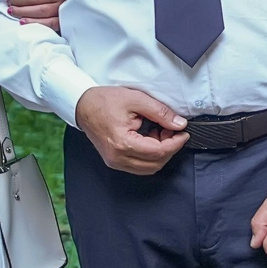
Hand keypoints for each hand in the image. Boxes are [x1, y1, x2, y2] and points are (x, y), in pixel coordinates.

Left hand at [4, 0, 67, 26]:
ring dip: (22, 11)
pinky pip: (47, 23)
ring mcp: (62, 6)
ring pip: (40, 10)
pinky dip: (33, 22)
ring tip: (12, 11)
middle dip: (17, 0)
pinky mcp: (62, 19)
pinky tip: (22, 21)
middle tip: (9, 2)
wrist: (71, 0)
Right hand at [75, 86, 189, 174]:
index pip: (158, 152)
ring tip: (161, 132)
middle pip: (155, 164)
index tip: (184, 133)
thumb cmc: (103, 101)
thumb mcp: (136, 99)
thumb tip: (178, 124)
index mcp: (123, 143)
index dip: (175, 143)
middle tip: (173, 130)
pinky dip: (150, 155)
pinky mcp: (115, 161)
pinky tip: (151, 138)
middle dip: (169, 148)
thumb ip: (160, 112)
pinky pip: (139, 165)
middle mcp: (118, 157)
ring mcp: (115, 162)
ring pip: (148, 167)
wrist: (83, 106)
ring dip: (160, 153)